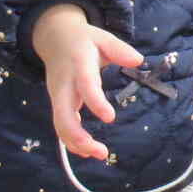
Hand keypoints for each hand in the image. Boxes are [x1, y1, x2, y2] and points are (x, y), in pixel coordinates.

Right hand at [29, 2, 143, 160]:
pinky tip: (88, 151)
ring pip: (60, 125)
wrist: (54, 38)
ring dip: (76, 143)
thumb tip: (138, 60)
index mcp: (78, 65)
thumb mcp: (102, 37)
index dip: (95, 102)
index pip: (85, 85)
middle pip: (63, 114)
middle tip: (101, 151)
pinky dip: (71, 141)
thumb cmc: (84, 40)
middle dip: (78, 136)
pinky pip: (61, 125)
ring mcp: (57, 95)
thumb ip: (119, 49)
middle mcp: (64, 84)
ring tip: (100, 154)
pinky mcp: (58, 103)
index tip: (110, 118)